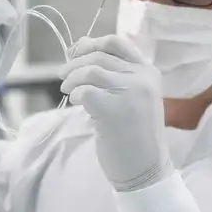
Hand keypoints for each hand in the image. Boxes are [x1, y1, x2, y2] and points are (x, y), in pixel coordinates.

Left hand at [58, 35, 173, 191]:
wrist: (145, 168)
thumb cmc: (136, 134)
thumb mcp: (131, 97)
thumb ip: (113, 73)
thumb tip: (80, 45)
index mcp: (149, 72)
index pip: (117, 43)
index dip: (91, 44)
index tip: (76, 53)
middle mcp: (142, 78)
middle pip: (99, 56)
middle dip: (75, 63)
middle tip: (63, 75)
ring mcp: (129, 92)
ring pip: (91, 71)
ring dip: (72, 78)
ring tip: (67, 89)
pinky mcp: (113, 109)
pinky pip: (85, 91)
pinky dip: (76, 94)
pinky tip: (77, 102)